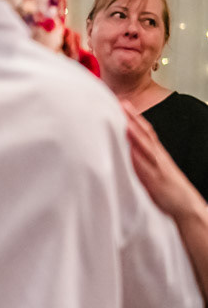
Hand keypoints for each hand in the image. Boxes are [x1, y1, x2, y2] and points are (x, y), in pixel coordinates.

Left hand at [124, 104, 203, 220]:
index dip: (134, 118)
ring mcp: (158, 166)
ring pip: (145, 143)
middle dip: (133, 117)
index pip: (145, 132)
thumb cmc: (167, 192)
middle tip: (121, 101)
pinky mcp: (156, 178)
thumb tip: (127, 154)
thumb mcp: (152, 173)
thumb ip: (141, 163)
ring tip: (123, 115)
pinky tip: (128, 144)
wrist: (186, 206)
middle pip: (144, 132)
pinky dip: (137, 152)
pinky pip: (145, 163)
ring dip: (133, 128)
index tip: (123, 104)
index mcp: (157, 155)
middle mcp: (158, 157)